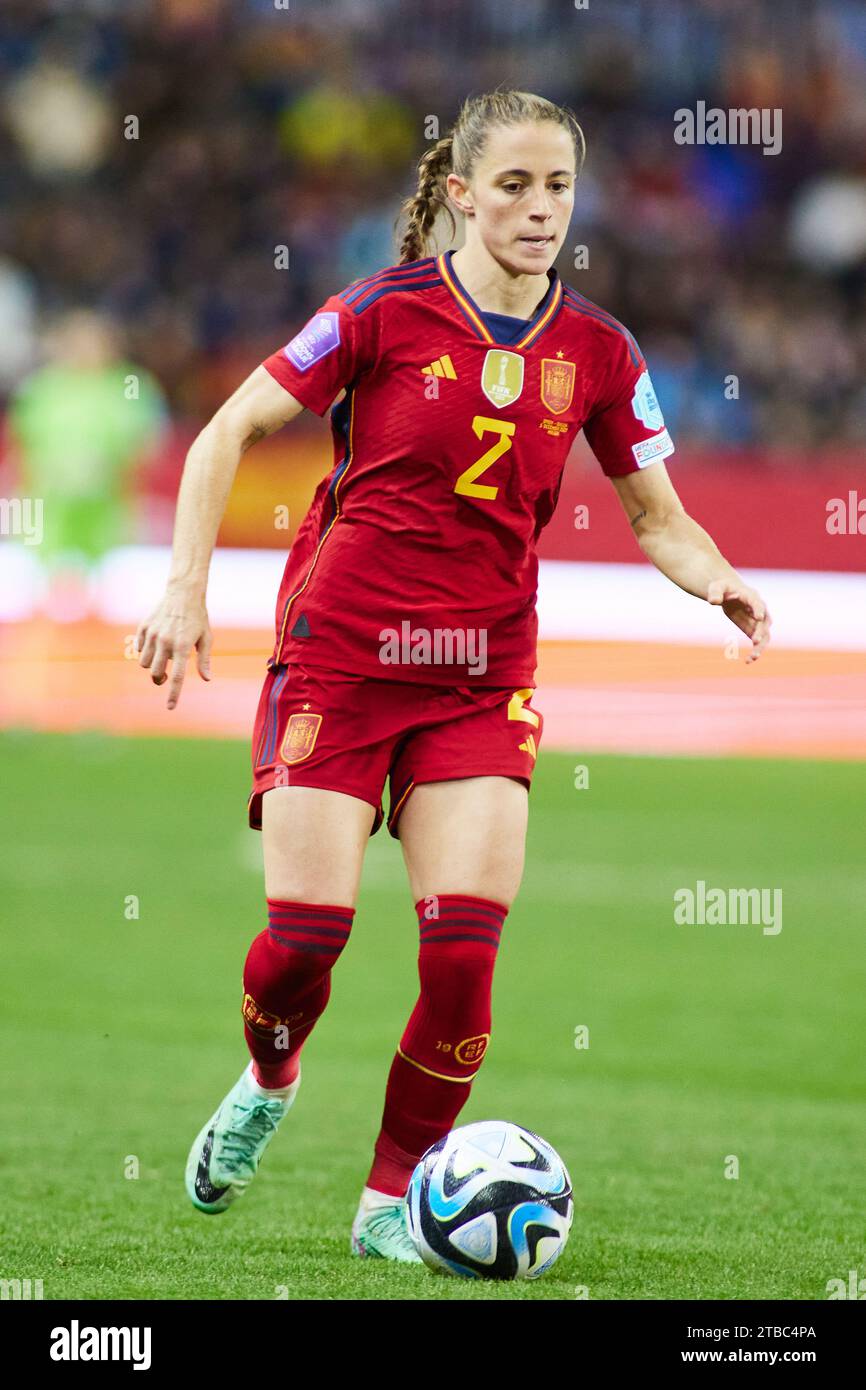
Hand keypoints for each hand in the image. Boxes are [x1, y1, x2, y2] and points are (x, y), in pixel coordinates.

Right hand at [136, 589, 211, 708]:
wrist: (183, 593)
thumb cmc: (198, 617)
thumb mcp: (206, 638)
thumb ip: (204, 660)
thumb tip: (207, 679)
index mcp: (182, 647)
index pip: (177, 677)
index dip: (173, 694)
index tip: (170, 707)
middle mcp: (165, 642)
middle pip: (156, 673)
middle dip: (160, 679)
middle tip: (166, 676)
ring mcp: (152, 634)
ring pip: (144, 663)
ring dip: (152, 665)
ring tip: (162, 657)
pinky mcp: (143, 628)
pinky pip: (138, 649)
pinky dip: (144, 652)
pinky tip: (154, 645)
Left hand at [707, 578, 771, 662]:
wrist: (727, 591)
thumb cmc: (722, 587)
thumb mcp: (716, 587)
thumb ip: (715, 593)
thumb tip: (713, 601)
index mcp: (751, 596)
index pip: (757, 603)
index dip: (759, 609)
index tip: (758, 617)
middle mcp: (759, 609)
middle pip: (765, 621)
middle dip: (761, 631)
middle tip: (754, 641)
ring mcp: (758, 621)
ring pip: (765, 635)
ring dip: (761, 646)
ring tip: (752, 657)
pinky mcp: (753, 629)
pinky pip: (758, 642)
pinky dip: (755, 651)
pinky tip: (747, 661)